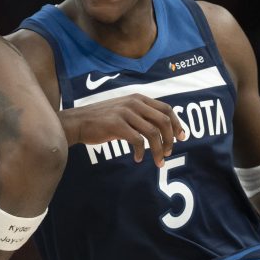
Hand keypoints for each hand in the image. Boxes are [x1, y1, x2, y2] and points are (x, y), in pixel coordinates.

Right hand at [61, 95, 187, 166]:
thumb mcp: (123, 110)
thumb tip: (160, 129)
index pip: (166, 108)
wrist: (77, 122)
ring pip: (153, 133)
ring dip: (158, 150)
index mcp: (138, 98)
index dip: (177, 123)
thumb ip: (140, 115)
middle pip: (164, 121)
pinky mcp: (117, 125)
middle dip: (170, 139)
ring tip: (158, 161)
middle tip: (168, 153)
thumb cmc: (100, 120)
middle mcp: (134, 103)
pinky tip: (137, 158)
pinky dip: (141, 152)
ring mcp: (126, 113)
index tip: (182, 137)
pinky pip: (138, 141)